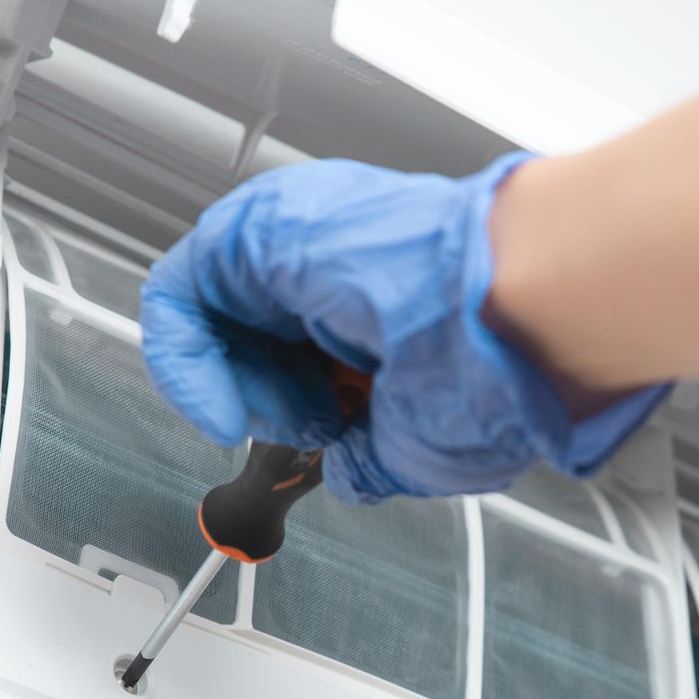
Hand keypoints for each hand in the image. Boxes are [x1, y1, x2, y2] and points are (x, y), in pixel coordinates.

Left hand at [139, 156, 667, 503]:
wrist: (520, 310)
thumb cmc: (502, 368)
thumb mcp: (422, 441)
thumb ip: (374, 454)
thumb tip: (352, 471)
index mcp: (389, 308)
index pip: (304, 361)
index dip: (293, 414)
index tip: (315, 448)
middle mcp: (343, 268)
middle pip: (254, 340)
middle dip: (270, 403)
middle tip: (314, 432)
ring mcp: (302, 242)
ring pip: (218, 319)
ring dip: (242, 388)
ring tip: (304, 413)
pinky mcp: (257, 227)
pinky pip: (179, 296)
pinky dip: (184, 363)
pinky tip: (224, 405)